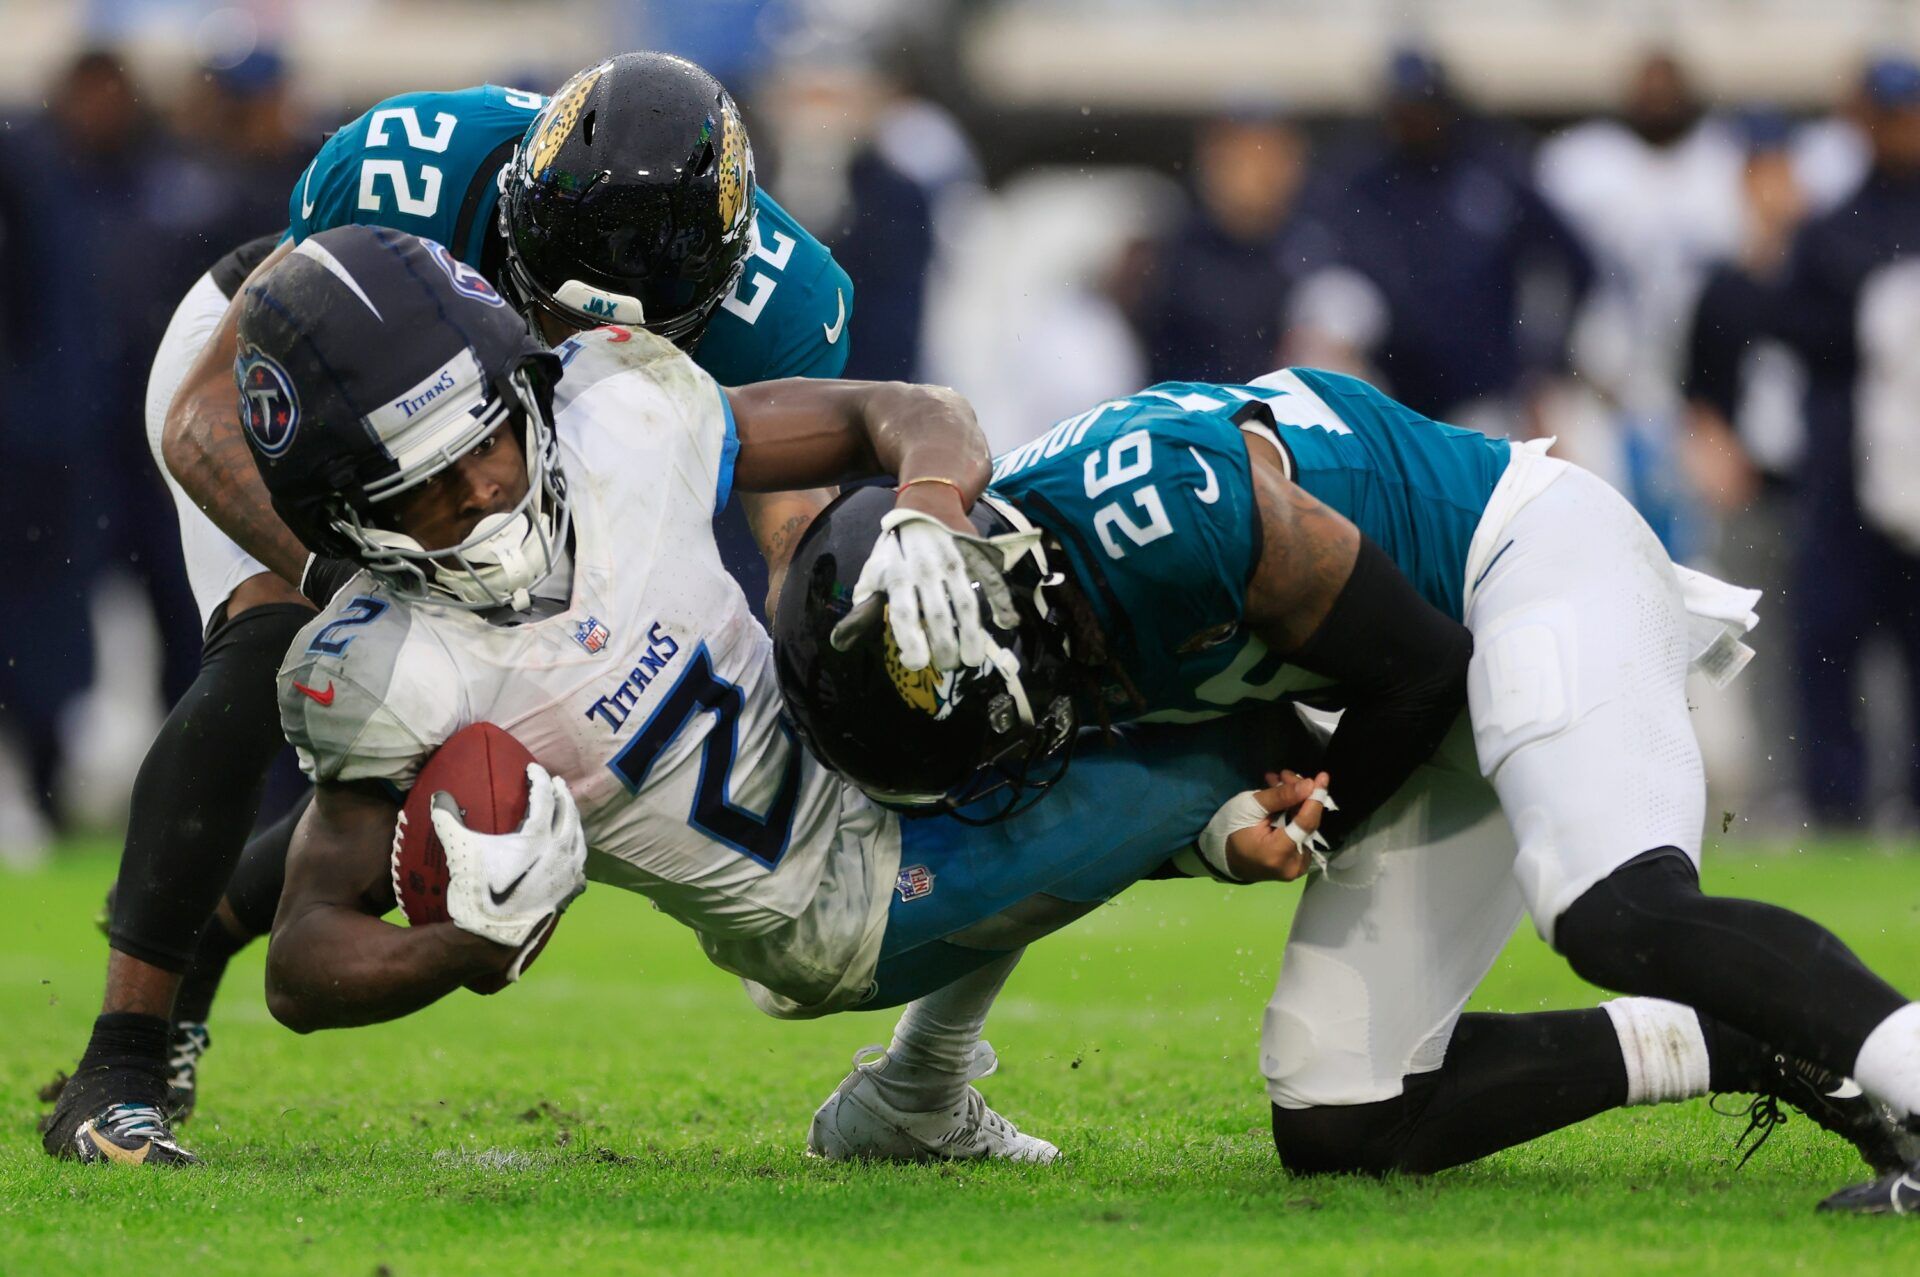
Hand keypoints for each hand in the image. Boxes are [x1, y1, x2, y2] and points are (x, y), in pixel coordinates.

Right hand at [431, 763, 586, 968]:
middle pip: (568, 813)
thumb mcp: (460, 851)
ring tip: (568, 813)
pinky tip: (573, 855)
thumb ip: (448, 820)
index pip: (544, 797)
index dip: (539, 779)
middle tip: (557, 783)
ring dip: (573, 821)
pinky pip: (580, 867)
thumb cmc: (478, 891)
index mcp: (538, 837)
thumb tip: (439, 796)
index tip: (533, 768)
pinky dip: (577, 854)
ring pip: (578, 838)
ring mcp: (568, 873)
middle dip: (563, 795)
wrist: (494, 935)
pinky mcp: (568, 892)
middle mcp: (560, 851)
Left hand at [830, 506, 1019, 670]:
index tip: (916, 664)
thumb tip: (839, 642)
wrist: (926, 502)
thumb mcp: (874, 570)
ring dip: (972, 634)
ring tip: (973, 659)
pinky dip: (1001, 601)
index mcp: (897, 576)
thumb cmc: (897, 546)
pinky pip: (991, 580)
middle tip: (948, 666)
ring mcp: (953, 562)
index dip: (910, 642)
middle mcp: (925, 570)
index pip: (902, 615)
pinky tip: (1006, 624)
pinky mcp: (975, 555)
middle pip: (937, 615)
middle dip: (944, 647)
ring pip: (965, 602)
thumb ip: (863, 607)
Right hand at [1197, 770, 1331, 883]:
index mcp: (1277, 852)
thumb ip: (1280, 797)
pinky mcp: (1297, 863)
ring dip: (1295, 802)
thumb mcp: (1249, 808)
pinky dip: (1294, 814)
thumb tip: (1309, 785)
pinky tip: (1283, 798)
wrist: (1222, 857)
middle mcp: (1292, 865)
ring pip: (1305, 826)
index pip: (1305, 823)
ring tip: (1279, 782)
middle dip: (1299, 795)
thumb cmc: (1230, 830)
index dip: (1315, 798)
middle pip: (1307, 823)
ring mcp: (1296, 867)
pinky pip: (1302, 833)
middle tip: (1285, 774)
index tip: (1322, 777)